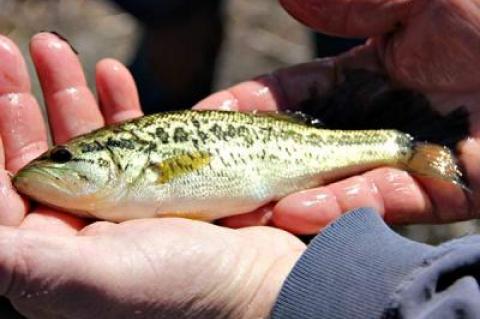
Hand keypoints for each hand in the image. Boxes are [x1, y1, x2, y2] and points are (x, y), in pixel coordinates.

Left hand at [0, 33, 303, 317]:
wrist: (260, 280)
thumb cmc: (181, 287)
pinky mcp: (160, 183)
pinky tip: (112, 74)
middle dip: (25, 101)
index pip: (9, 187)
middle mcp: (84, 226)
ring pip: (83, 137)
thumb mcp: (91, 277)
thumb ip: (21, 258)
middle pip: (42, 154)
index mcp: (57, 253)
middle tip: (12, 51)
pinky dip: (120, 101)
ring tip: (55, 49)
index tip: (0, 90)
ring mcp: (124, 201)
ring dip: (67, 92)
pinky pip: (131, 135)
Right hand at [194, 0, 479, 233]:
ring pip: (342, 179)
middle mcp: (387, 115)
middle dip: (261, 156)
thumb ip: (353, 1)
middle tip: (211, 170)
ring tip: (243, 203)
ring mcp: (416, 154)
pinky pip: (390, 198)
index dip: (253, 104)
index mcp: (377, 68)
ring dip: (291, 192)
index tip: (210, 116)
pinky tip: (299, 210)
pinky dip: (345, 205)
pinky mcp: (451, 187)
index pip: (298, 92)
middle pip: (311, 142)